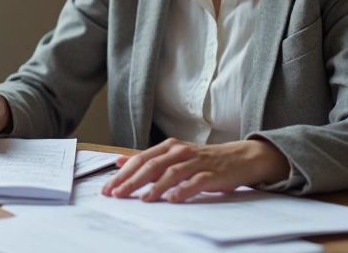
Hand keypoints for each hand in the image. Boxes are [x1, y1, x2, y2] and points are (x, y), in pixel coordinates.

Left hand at [100, 138, 289, 202]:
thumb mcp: (173, 156)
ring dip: (155, 187)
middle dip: (131, 181)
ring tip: (142, 199)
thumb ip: (147, 159)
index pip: (140, 160)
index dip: (122, 175)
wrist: (240, 157)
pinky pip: (195, 182)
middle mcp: (179, 152)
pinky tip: (173, 199)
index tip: (107, 188)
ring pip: (171, 173)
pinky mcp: (211, 174)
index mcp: (168, 147)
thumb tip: (119, 161)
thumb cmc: (203, 160)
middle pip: (151, 166)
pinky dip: (183, 190)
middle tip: (116, 194)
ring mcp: (195, 162)